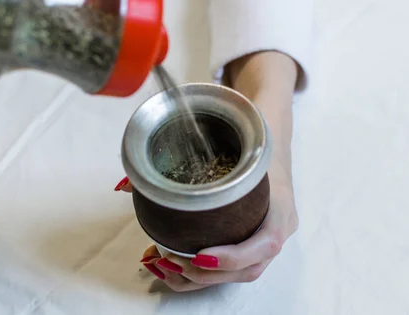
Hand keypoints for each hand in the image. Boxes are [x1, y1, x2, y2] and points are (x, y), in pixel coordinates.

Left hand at [116, 51, 300, 290]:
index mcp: (281, 203)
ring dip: (202, 278)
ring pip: (239, 272)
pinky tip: (172, 266)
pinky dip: (203, 272)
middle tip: (170, 263)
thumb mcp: (236, 129)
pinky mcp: (251, 237)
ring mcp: (265, 235)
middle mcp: (277, 226)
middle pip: (249, 268)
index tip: (201, 256)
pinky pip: (232, 266)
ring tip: (165, 268)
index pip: (266, 242)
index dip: (234, 256)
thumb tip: (127, 182)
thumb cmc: (256, 132)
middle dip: (208, 274)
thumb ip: (191, 142)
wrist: (273, 131)